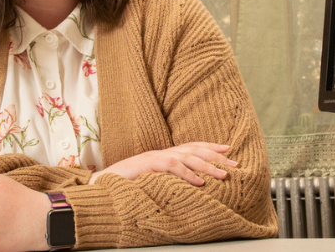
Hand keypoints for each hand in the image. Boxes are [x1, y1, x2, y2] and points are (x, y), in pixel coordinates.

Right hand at [89, 141, 236, 185]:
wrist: (99, 184)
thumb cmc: (124, 185)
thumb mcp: (150, 181)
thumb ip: (167, 180)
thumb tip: (188, 187)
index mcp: (162, 155)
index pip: (191, 147)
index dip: (210, 147)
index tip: (228, 150)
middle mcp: (160, 153)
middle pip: (194, 150)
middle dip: (216, 156)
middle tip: (234, 165)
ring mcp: (153, 158)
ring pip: (186, 157)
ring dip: (207, 166)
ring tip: (222, 175)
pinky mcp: (147, 165)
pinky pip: (171, 167)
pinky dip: (187, 174)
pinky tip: (199, 182)